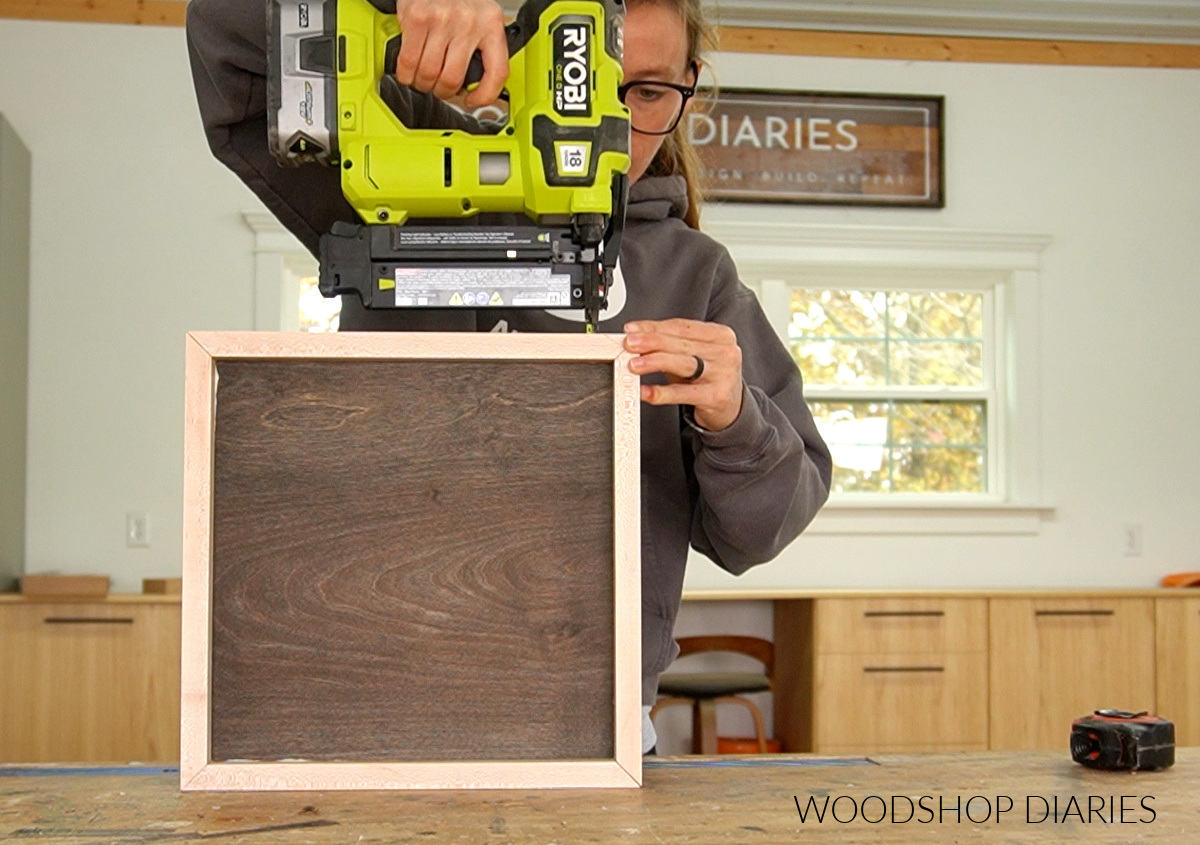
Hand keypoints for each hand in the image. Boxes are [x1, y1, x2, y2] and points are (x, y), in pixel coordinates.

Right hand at [395, 0, 508, 107]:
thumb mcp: (480, 16)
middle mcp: (470, 22)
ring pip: (430, 74)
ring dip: (422, 84)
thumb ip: (481, 45)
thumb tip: (474, 85)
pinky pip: (409, 61)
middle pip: (454, 79)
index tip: (472, 102)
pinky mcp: (418, 18)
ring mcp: (443, 20)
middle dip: (442, 92)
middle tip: (438, 89)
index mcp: (491, 24)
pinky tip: (407, 72)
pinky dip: (405, 74)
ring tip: (422, 80)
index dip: (485, 96)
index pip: (498, 72)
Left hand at [624, 319, 744, 430]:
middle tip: (630, 343)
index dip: (654, 327)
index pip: (682, 327)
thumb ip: (669, 346)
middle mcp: (725, 352)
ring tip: (634, 364)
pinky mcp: (717, 396)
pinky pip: (684, 393)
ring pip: (683, 364)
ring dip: (655, 362)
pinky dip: (662, 392)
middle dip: (651, 342)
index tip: (632, 329)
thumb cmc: (708, 377)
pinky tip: (646, 391)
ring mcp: (723, 374)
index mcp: (720, 335)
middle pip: (681, 343)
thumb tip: (636, 338)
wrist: (731, 408)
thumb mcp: (693, 356)